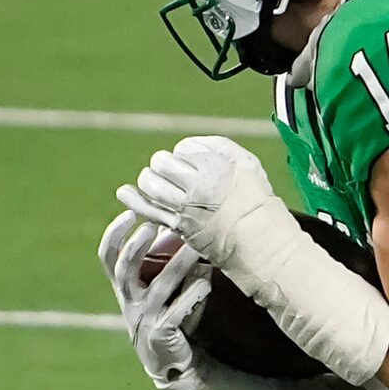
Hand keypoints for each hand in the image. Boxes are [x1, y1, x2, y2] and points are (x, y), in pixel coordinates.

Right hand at [97, 211, 267, 389]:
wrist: (172, 361)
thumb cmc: (168, 315)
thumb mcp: (160, 288)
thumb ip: (164, 261)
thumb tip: (179, 225)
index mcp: (125, 287)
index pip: (108, 257)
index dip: (114, 235)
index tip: (128, 213)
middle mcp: (130, 300)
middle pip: (124, 269)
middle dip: (135, 246)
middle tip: (150, 224)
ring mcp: (144, 318)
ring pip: (160, 287)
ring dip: (178, 264)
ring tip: (195, 246)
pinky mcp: (162, 333)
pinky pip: (177, 311)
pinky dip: (193, 294)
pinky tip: (207, 280)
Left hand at [117, 135, 285, 277]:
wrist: (262, 244)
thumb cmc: (259, 204)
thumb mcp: (249, 165)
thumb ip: (220, 147)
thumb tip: (189, 145)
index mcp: (214, 166)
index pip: (183, 149)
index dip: (186, 156)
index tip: (195, 165)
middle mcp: (196, 185)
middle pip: (161, 163)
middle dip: (164, 165)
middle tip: (174, 175)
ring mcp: (184, 207)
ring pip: (149, 183)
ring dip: (150, 180)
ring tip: (160, 185)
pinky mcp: (177, 227)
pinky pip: (146, 209)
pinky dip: (133, 199)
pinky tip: (126, 193)